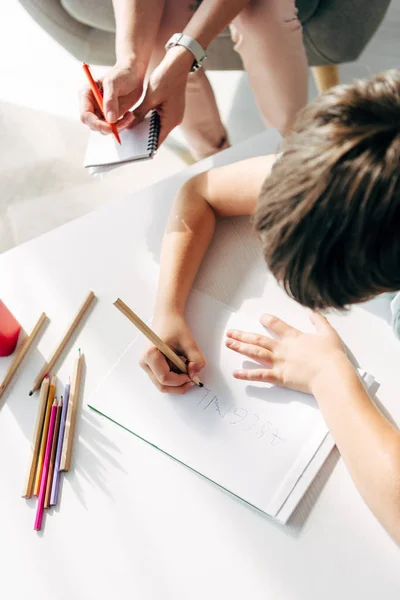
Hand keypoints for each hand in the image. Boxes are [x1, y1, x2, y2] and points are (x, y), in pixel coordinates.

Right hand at [80, 57, 144, 133]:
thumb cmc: (122, 73)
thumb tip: (109, 119)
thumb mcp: (114, 83)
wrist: (134, 74)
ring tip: (129, 116)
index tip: (110, 126)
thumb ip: (110, 101)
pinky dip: (123, 125)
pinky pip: (114, 127)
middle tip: (123, 122)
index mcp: (87, 95)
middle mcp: (92, 105)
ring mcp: (101, 111)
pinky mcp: (111, 116)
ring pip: (105, 129)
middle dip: (108, 128)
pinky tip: (130, 115)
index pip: (85, 115)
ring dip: (118, 127)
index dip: (96, 124)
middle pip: (94, 125)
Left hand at [131, 47, 192, 145]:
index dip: (146, 147)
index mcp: (170, 121)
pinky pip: (160, 119)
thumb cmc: (165, 79)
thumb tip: (130, 126)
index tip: (135, 150)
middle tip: (130, 140)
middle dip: (144, 137)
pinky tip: (140, 119)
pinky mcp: (172, 109)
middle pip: (157, 135)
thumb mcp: (149, 98)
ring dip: (147, 128)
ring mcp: (174, 115)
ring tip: (132, 130)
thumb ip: (139, 114)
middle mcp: (174, 121)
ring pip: (158, 127)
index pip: (157, 141)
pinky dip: (150, 120)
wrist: (177, 65)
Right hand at [139, 313, 205, 393]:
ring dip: (177, 381)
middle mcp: (145, 362)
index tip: (192, 376)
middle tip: (192, 379)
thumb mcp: (189, 342)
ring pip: (162, 384)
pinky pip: (162, 378)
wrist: (167, 317)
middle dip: (179, 385)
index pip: (165, 378)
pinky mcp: (150, 366)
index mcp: (150, 355)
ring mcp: (146, 365)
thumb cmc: (174, 326)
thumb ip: (196, 360)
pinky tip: (181, 365)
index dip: (181, 381)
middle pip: (162, 385)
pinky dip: (174, 377)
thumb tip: (194, 375)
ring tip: (186, 367)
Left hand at [225, 312, 348, 393]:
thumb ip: (319, 321)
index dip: (267, 320)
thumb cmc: (332, 356)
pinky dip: (246, 375)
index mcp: (294, 337)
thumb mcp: (328, 333)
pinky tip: (235, 373)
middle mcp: (283, 349)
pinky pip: (260, 375)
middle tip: (230, 333)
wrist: (331, 374)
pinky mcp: (280, 377)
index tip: (261, 318)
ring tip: (228, 344)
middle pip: (259, 339)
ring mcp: (279, 363)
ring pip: (255, 353)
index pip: (276, 325)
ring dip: (240, 348)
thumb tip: (311, 310)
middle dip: (243, 335)